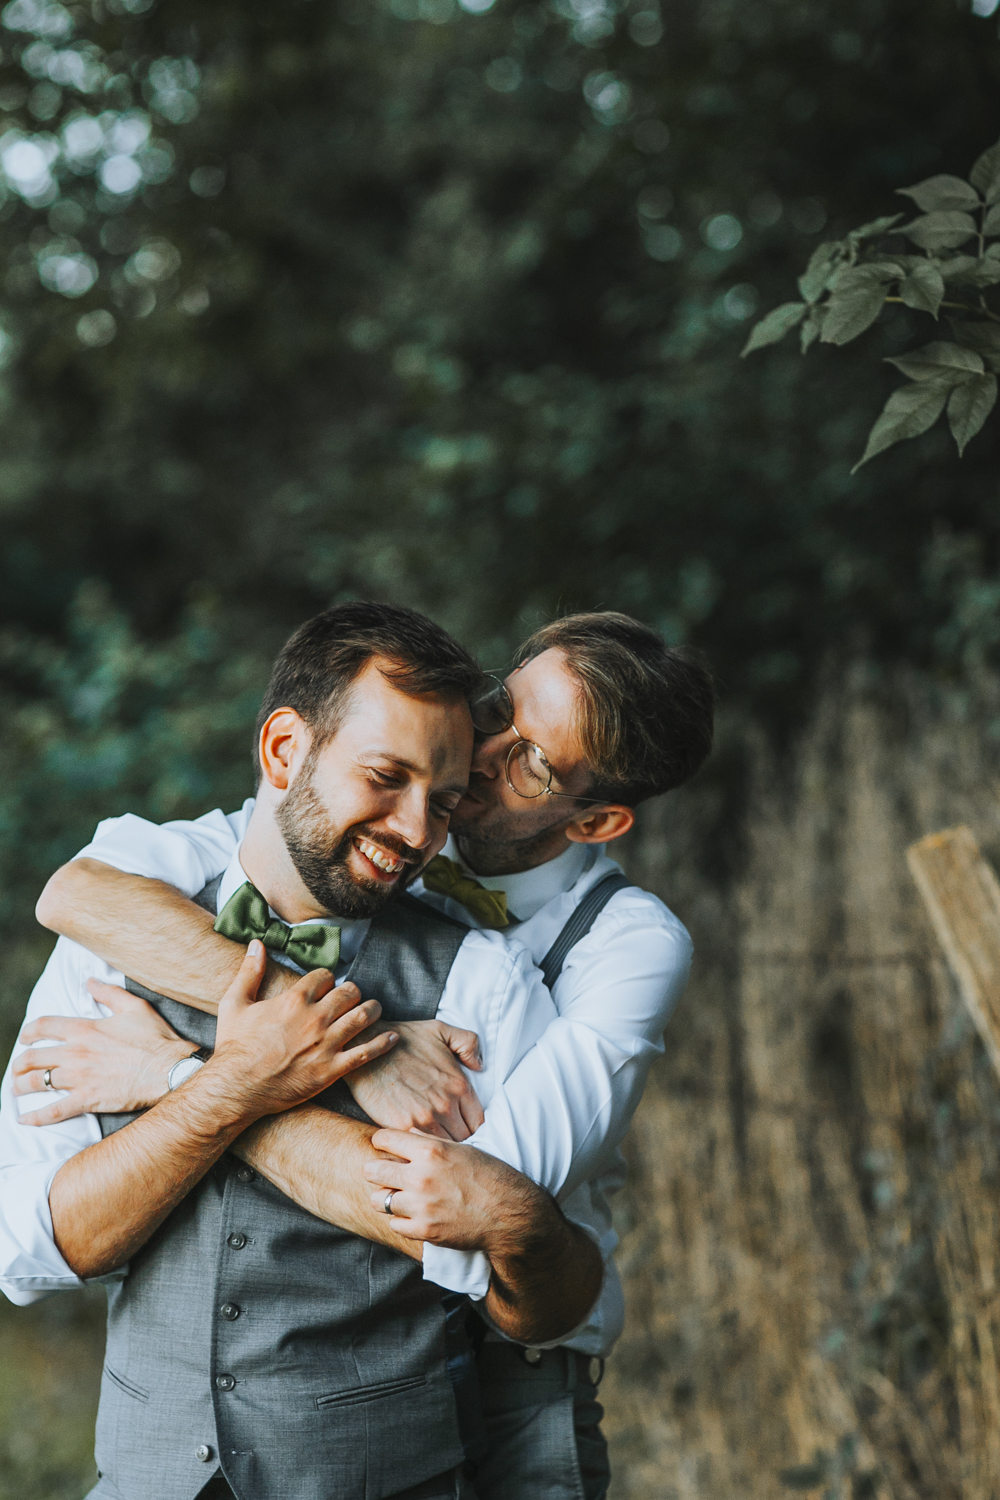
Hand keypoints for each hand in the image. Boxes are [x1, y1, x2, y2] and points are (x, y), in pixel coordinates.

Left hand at [14, 984, 194, 1124]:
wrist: (170, 1069)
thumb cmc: (156, 1038)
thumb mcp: (134, 1007)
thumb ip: (109, 992)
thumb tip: (90, 981)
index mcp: (85, 1028)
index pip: (44, 1026)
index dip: (29, 1031)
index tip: (25, 1037)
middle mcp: (76, 1052)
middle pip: (33, 1058)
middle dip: (19, 1064)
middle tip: (17, 1069)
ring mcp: (80, 1078)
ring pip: (38, 1083)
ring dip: (21, 1087)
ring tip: (16, 1090)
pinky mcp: (88, 1099)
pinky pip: (54, 1111)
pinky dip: (35, 1117)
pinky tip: (24, 1119)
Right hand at [211, 942, 397, 1117]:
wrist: (235, 1088)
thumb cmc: (234, 1047)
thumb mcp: (234, 1003)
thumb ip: (249, 972)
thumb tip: (256, 944)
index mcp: (293, 1000)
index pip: (324, 976)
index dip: (327, 978)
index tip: (325, 985)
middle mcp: (314, 1018)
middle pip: (349, 993)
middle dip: (353, 992)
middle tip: (353, 996)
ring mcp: (325, 1044)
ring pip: (362, 1017)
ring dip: (372, 1010)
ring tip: (374, 1009)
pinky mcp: (331, 1070)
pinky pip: (365, 1053)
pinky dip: (382, 1043)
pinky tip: (393, 1037)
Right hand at [347, 1020, 483, 1138]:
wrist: (366, 1049)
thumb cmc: (403, 1039)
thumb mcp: (441, 1030)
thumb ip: (468, 1043)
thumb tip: (480, 1065)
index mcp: (459, 1085)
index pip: (478, 1122)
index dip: (471, 1126)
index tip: (461, 1126)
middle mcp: (446, 1105)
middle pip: (464, 1139)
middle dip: (457, 1138)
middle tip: (447, 1137)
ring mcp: (424, 1118)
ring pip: (444, 1147)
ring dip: (440, 1147)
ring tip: (432, 1145)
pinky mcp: (402, 1127)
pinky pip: (421, 1148)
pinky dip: (421, 1149)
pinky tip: (416, 1145)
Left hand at [363, 1127, 546, 1253]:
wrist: (509, 1214)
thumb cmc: (490, 1176)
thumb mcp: (462, 1149)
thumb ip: (431, 1141)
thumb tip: (407, 1134)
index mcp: (431, 1151)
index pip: (384, 1138)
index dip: (382, 1141)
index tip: (384, 1147)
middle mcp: (421, 1177)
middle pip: (372, 1170)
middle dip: (375, 1170)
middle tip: (381, 1173)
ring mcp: (421, 1206)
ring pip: (378, 1200)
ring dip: (385, 1197)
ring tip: (396, 1196)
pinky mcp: (424, 1231)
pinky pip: (394, 1224)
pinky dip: (400, 1219)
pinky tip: (412, 1214)